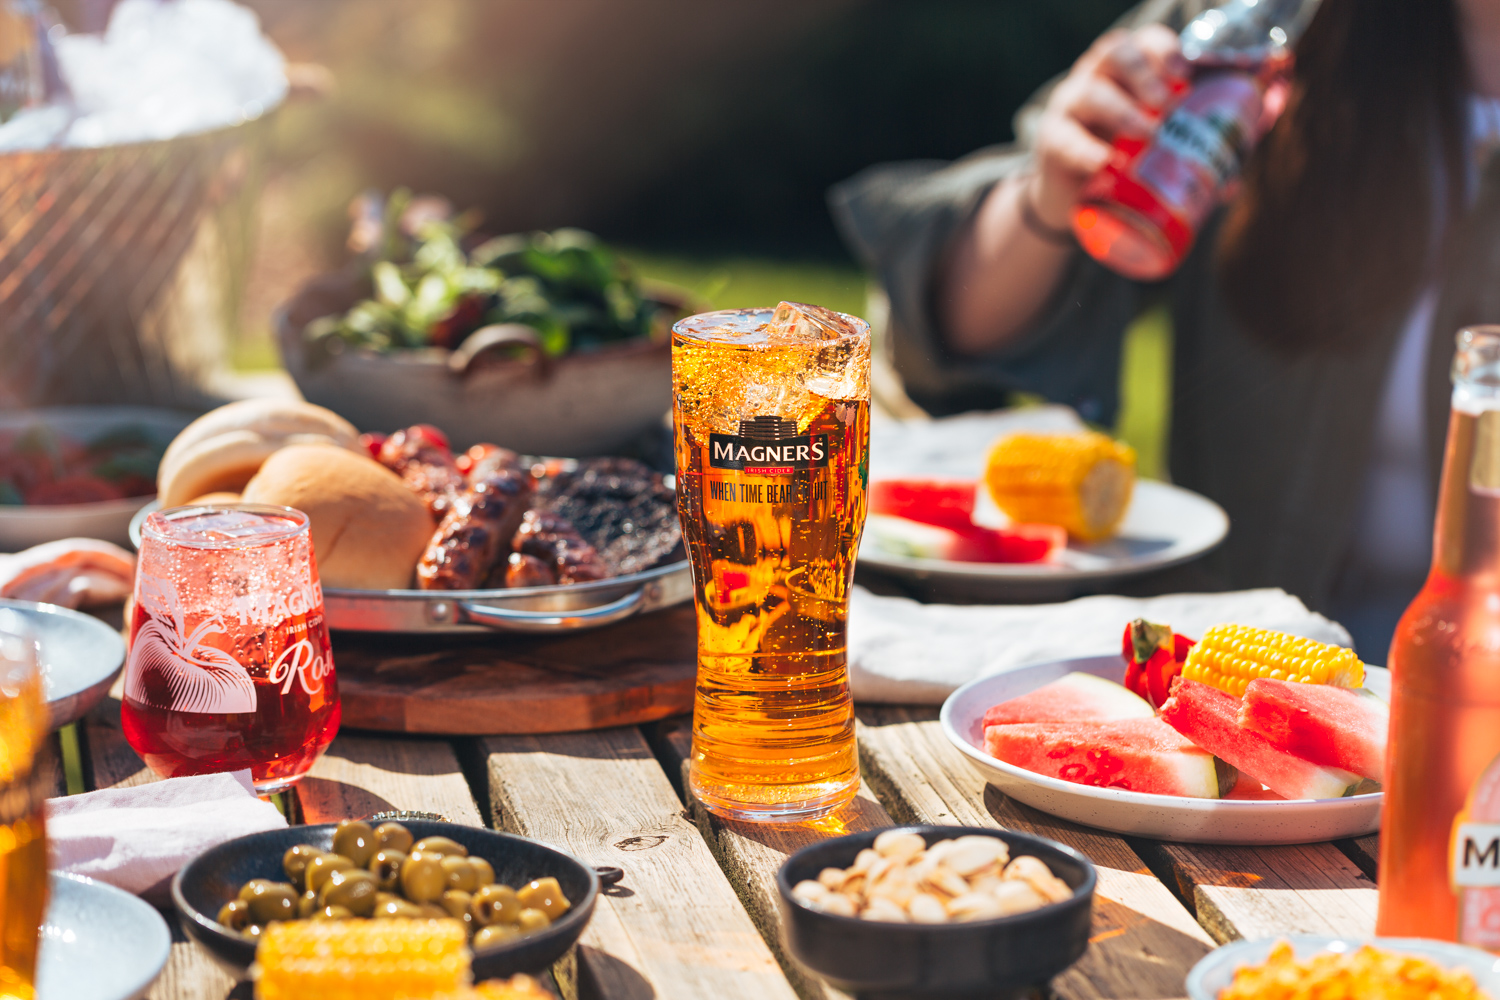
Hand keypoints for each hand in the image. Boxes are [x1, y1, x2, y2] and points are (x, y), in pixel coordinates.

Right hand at [1029, 25, 1187, 227]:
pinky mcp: (1051, 140)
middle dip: (1145, 73)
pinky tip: (1103, 161)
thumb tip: (1239, 168)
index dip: (1165, 49)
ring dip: (1123, 110)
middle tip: (1169, 103)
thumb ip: (1196, 146)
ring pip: (1090, 92)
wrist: (1073, 196)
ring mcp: (1070, 106)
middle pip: (1115, 53)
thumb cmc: (1123, 158)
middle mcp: (1095, 77)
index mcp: (1127, 70)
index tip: (1187, 72)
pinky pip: (1065, 139)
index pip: (1144, 42)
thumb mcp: (1156, 145)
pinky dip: (1086, 150)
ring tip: (1148, 133)